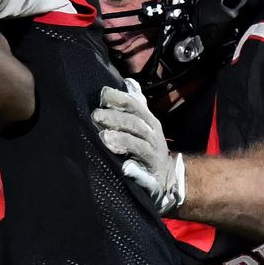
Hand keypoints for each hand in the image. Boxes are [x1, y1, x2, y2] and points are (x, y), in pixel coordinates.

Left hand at [94, 79, 184, 213]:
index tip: (102, 95)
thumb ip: (137, 105)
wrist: (167, 182)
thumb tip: (129, 82)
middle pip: (135, 125)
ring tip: (104, 138)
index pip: (135, 107)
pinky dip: (137, 172)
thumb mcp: (146, 125)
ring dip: (123, 141)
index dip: (120, 99)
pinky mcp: (152, 180)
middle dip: (116, 119)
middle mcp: (153, 138)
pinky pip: (145, 176)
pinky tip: (126, 168)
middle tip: (96, 116)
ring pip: (139, 147)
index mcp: (149, 123)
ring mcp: (154, 158)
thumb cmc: (149, 149)